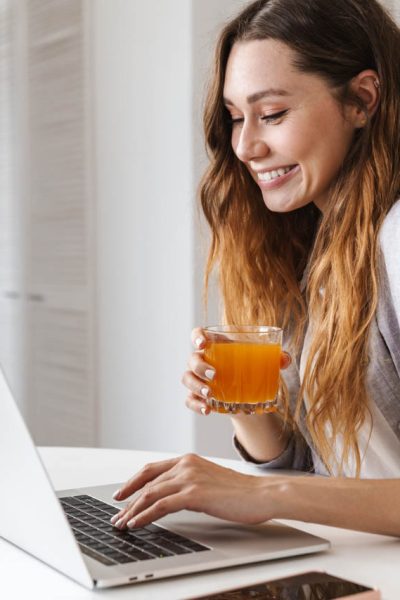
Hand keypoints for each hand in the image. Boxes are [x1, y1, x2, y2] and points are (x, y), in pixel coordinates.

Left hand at [110, 454, 278, 528]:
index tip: (121, 493)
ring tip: (121, 523)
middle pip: (147, 480)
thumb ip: (189, 483)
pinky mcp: (194, 494)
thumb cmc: (239, 491)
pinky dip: (145, 515)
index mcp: (188, 459)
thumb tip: (171, 497)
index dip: (133, 481)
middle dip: (128, 498)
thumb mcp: (208, 480)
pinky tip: (137, 524)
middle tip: (116, 514)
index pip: (152, 469)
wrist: (260, 494)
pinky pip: (161, 505)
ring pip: (150, 493)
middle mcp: (186, 464)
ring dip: (132, 510)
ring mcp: (189, 478)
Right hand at [181, 327, 291, 415]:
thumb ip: (275, 358)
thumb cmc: (251, 369)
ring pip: (187, 379)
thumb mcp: (263, 362)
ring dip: (196, 386)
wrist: (248, 395)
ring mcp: (198, 379)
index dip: (197, 337)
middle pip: (192, 359)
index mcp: (216, 346)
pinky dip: (196, 404)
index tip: (203, 343)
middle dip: (199, 366)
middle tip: (214, 374)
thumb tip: (285, 359)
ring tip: (210, 394)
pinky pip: (190, 400)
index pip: (199, 335)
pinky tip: (207, 410)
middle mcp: (202, 360)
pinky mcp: (198, 396)